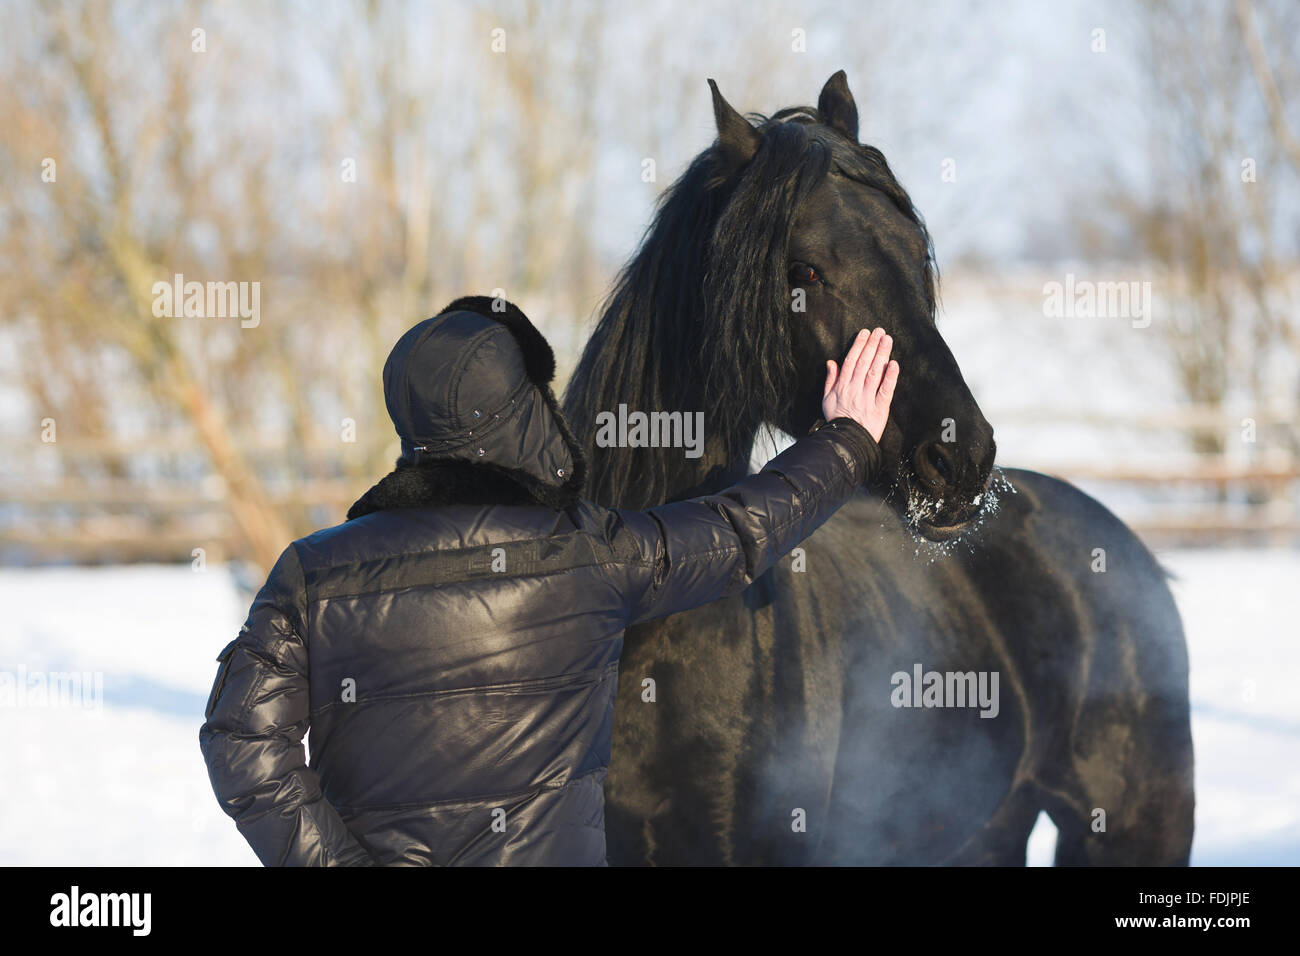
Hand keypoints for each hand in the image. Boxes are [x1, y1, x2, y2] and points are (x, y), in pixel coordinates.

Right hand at [821, 328, 898, 443]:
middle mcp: (854, 389)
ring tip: (887, 340)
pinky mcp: (879, 408)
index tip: (865, 333)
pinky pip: (885, 391)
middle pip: (864, 363)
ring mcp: (867, 398)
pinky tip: (894, 364)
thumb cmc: (837, 420)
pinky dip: (890, 377)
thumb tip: (831, 362)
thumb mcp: (827, 399)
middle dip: (872, 345)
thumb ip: (830, 380)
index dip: (859, 345)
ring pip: (874, 372)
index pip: (851, 361)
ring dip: (881, 355)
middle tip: (879, 331)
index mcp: (842, 386)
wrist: (845, 441)